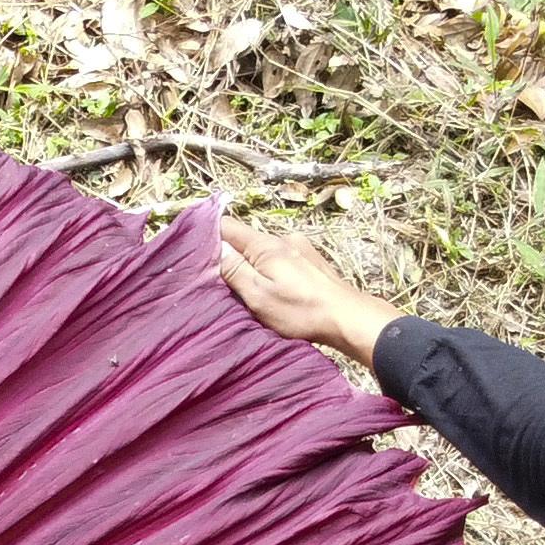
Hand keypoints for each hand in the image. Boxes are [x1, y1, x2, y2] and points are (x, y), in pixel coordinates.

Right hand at [215, 216, 403, 368]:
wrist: (348, 318)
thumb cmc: (302, 311)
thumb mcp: (258, 295)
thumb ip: (234, 270)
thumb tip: (214, 249)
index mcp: (266, 245)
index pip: (227, 226)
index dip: (209, 235)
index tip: (196, 251)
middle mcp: (284, 239)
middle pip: (246, 240)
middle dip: (232, 256)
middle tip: (223, 282)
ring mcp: (301, 248)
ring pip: (265, 252)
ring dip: (255, 266)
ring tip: (253, 291)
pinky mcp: (312, 262)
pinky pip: (282, 260)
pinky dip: (273, 272)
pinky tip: (278, 292)